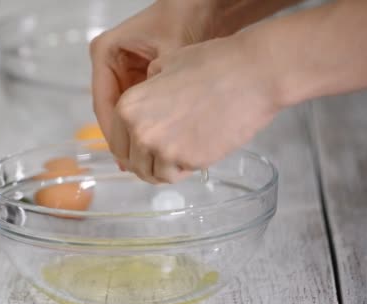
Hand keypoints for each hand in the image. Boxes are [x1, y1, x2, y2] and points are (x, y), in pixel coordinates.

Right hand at [90, 0, 219, 146]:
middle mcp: (108, 62)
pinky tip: (154, 144)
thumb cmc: (188, 19)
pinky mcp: (137, 76)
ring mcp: (122, 70)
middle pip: (110, 111)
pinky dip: (145, 124)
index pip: (103, 103)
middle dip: (124, 139)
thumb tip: (147, 138)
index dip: (114, 133)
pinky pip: (136, 107)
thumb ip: (158, 96)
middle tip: (135, 166)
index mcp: (105, 52)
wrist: (210, 5)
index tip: (126, 156)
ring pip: (122, 113)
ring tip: (145, 160)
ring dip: (133, 135)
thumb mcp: (169, 59)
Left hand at [108, 35, 280, 182]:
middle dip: (143, 162)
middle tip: (159, 159)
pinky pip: (175, 176)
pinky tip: (192, 156)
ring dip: (161, 169)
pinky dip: (181, 171)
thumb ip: (146, 87)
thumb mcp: (165, 65)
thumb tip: (141, 103)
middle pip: (131, 161)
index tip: (137, 152)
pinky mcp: (187, 161)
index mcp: (127, 106)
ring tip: (178, 158)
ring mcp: (162, 148)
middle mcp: (138, 130)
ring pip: (151, 173)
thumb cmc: (212, 64)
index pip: (116, 141)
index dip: (127, 148)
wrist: (251, 75)